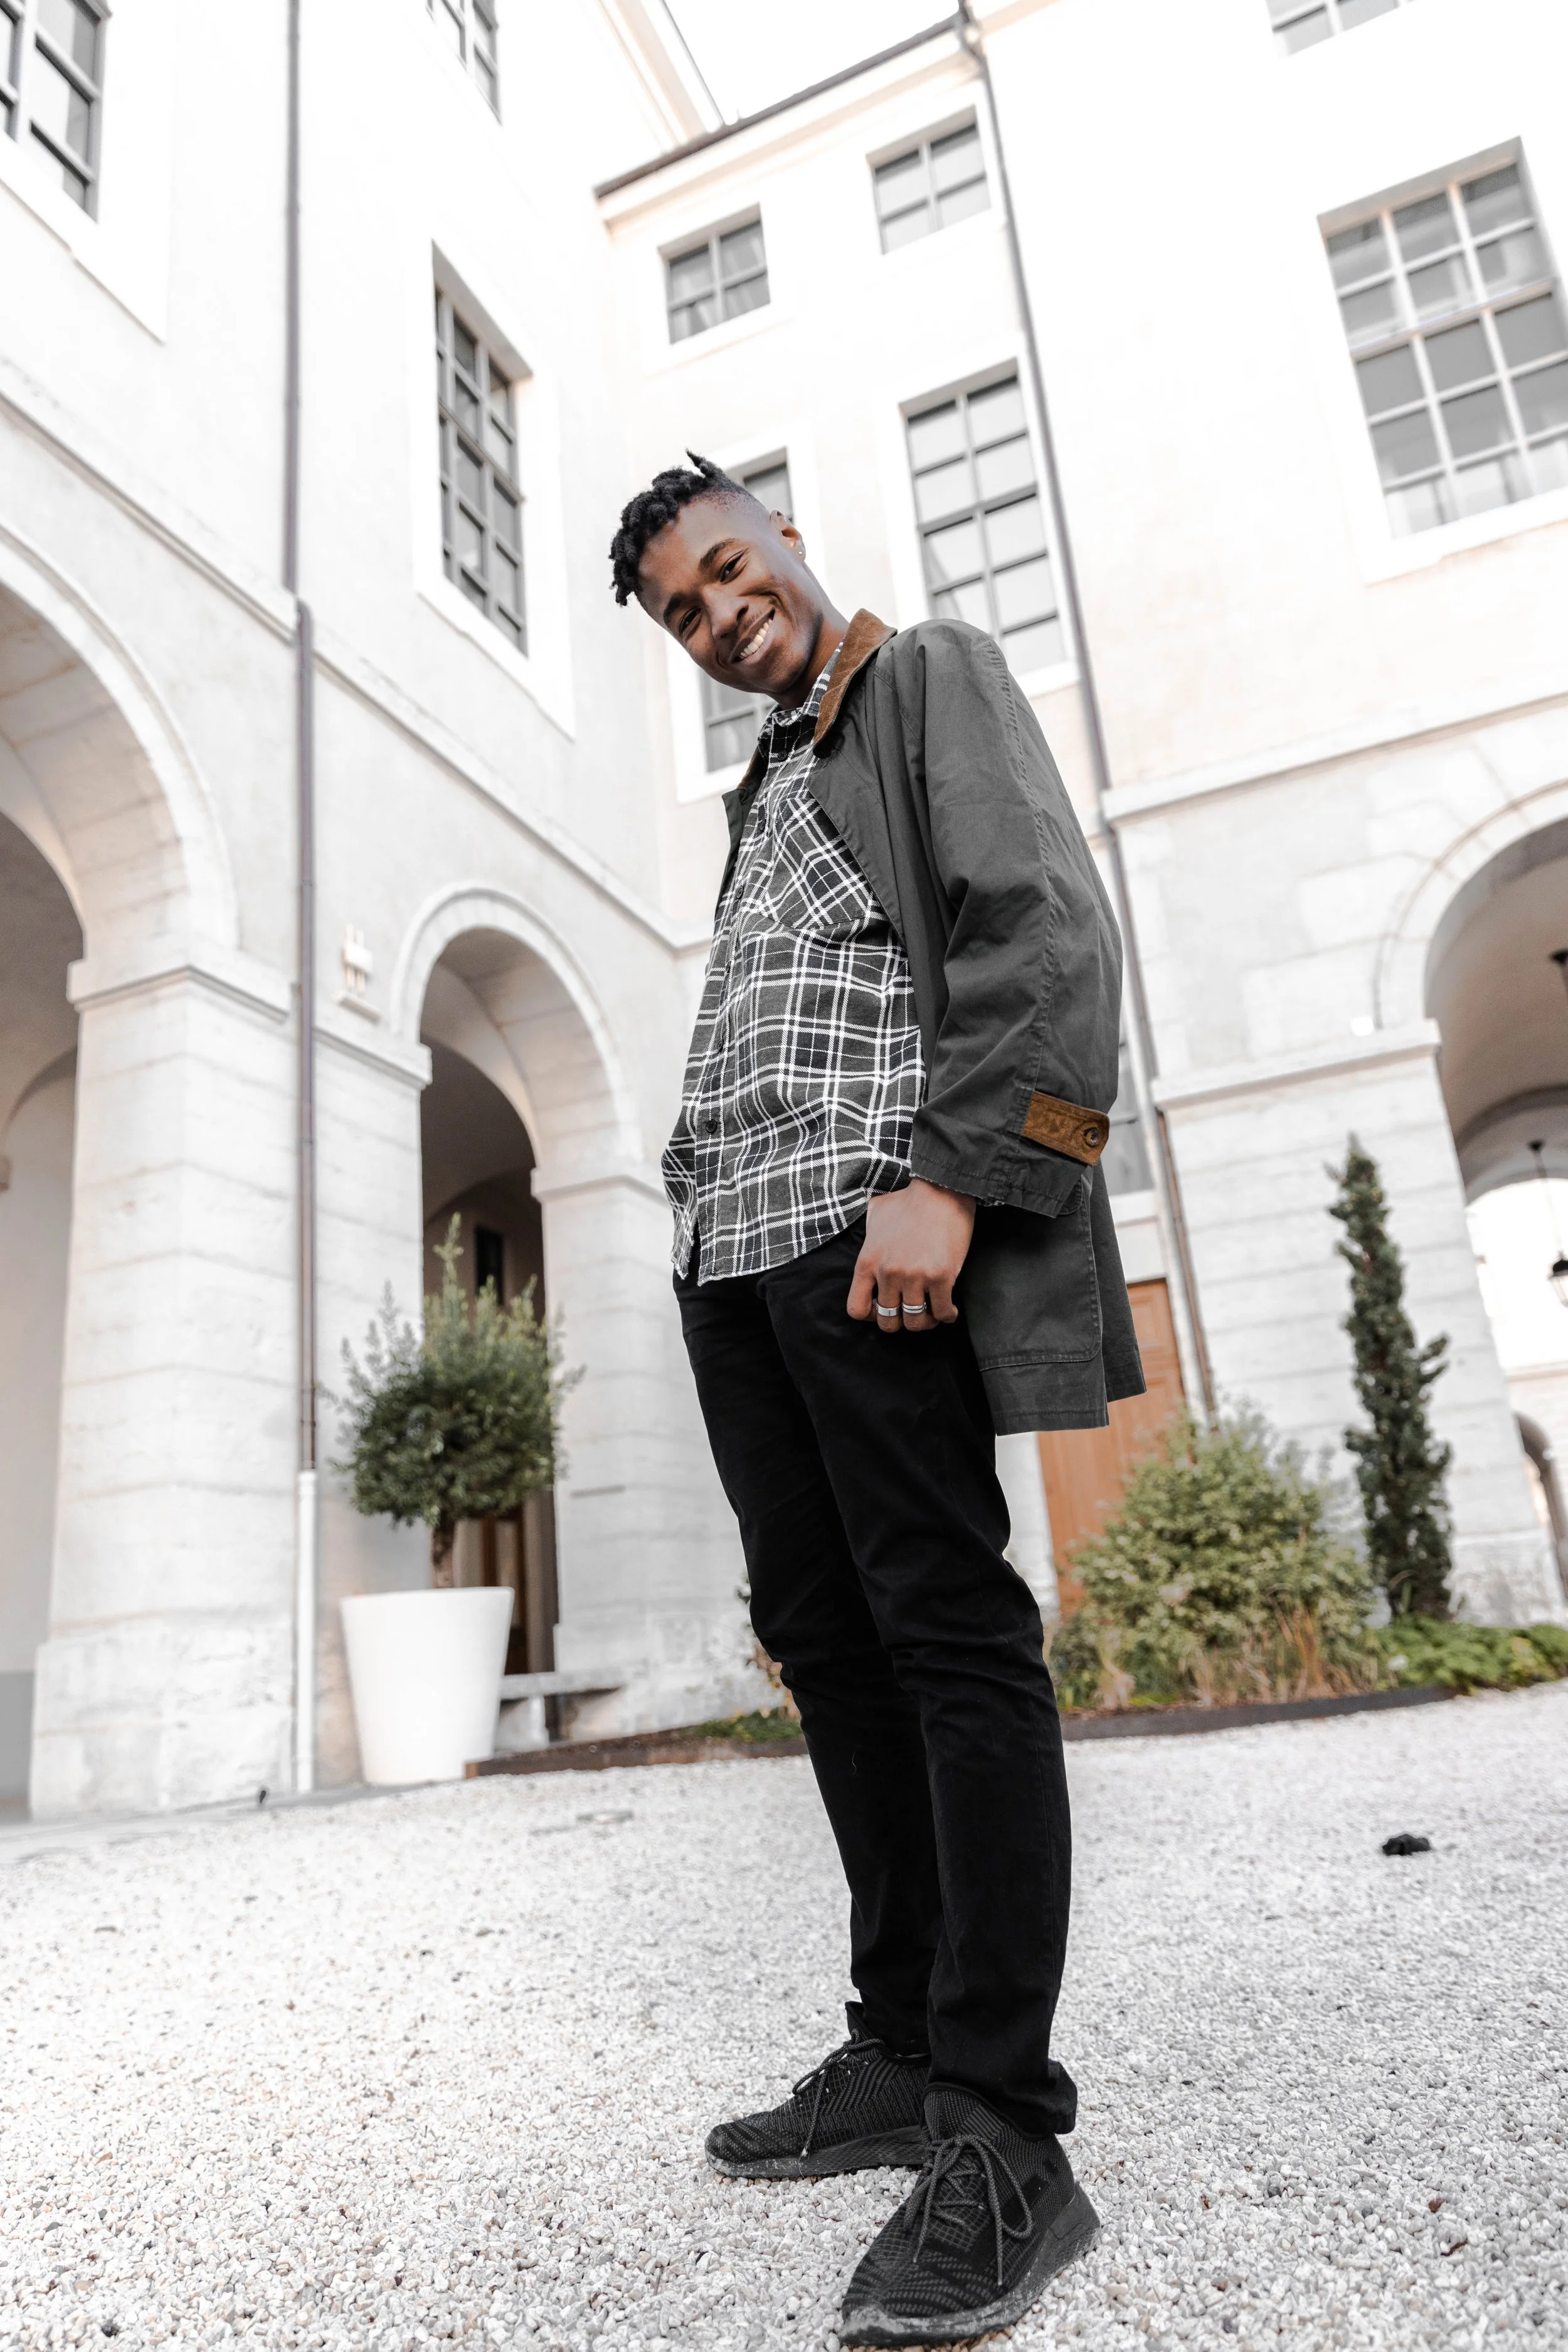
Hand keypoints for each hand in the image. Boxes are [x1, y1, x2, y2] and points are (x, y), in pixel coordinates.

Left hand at [847, 1180, 975, 1334]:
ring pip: (916, 1322)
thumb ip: (867, 1231)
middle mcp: (888, 1274)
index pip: (857, 1309)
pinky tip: (949, 1310)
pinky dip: (946, 1316)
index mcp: (868, 1262)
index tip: (884, 1309)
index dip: (871, 1316)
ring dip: (925, 1322)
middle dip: (900, 1321)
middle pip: (889, 1321)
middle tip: (911, 1312)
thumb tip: (868, 1233)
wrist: (942, 1190)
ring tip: (931, 1314)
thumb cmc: (910, 1200)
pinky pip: (941, 1312)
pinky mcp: (941, 1278)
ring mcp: (914, 1277)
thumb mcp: (876, 1212)